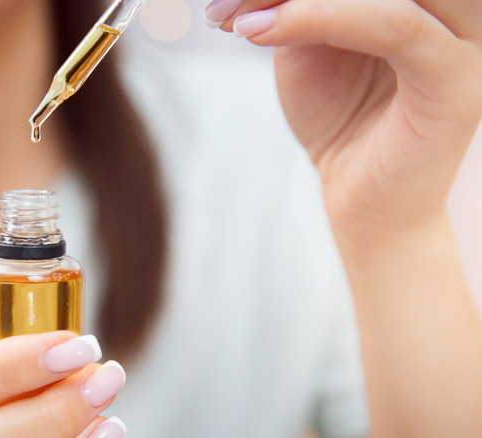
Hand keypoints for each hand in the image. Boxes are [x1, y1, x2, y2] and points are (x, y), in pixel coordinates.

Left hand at [207, 0, 481, 243]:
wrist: (361, 196)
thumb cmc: (338, 117)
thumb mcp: (308, 42)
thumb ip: (298, 2)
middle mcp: (453, 9)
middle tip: (223, 7)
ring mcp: (466, 38)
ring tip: (236, 21)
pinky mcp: (458, 79)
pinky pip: (396, 26)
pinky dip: (320, 18)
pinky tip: (260, 32)